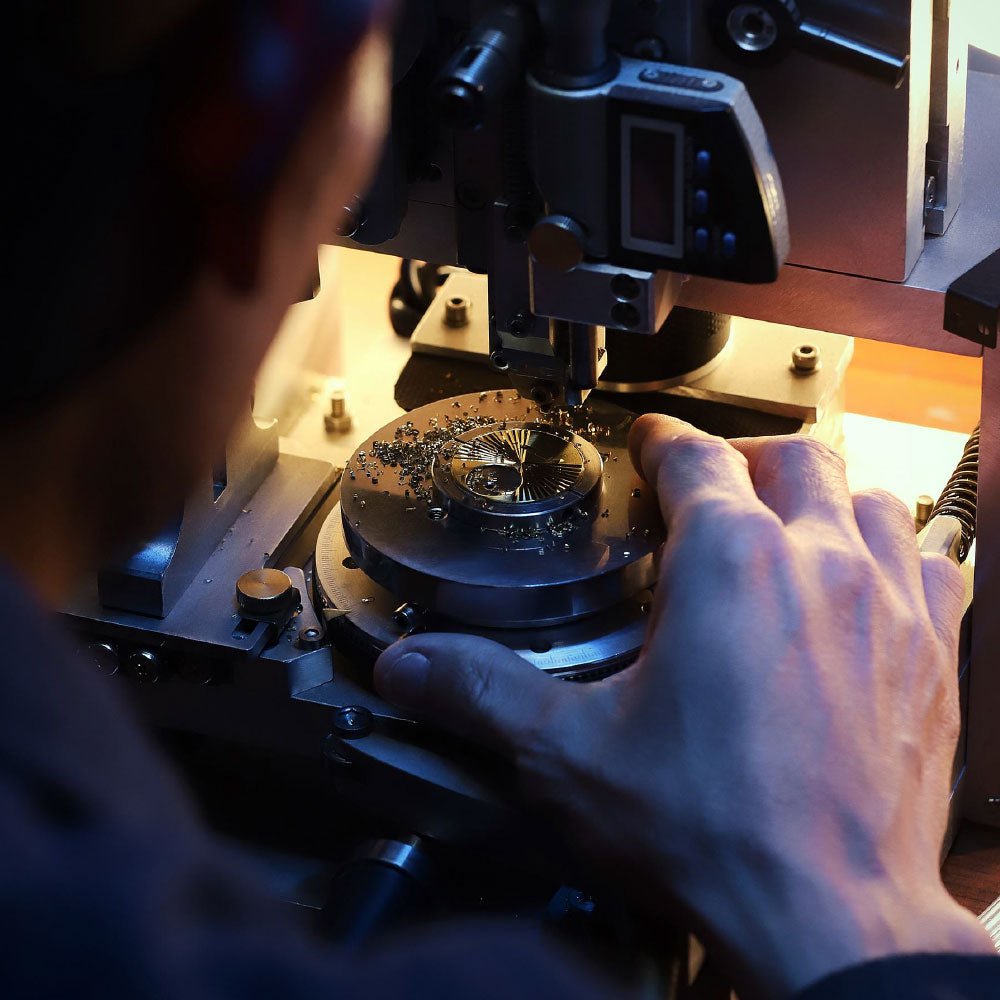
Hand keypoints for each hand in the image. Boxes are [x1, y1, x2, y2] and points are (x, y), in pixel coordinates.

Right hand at [374, 415, 992, 997]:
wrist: (831, 917)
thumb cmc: (716, 832)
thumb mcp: (573, 754)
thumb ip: (484, 693)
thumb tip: (411, 667)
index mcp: (730, 563)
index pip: (695, 457)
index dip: (663, 441)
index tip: (650, 445)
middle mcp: (818, 564)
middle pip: (791, 459)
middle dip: (743, 460)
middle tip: (711, 485)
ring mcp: (887, 604)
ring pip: (867, 497)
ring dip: (822, 497)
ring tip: (787, 520)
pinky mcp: (934, 655)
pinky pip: (933, 564)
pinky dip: (897, 551)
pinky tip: (870, 575)